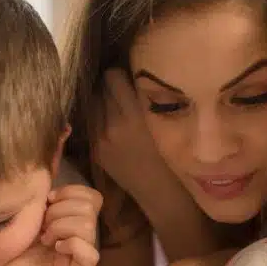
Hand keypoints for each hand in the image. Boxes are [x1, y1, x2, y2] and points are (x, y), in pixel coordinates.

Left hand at [0, 185, 101, 265]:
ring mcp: (83, 254)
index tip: (47, 201)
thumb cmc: (17, 245)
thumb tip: (52, 187)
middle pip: (89, 208)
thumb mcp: (33, 215)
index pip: (93, 197)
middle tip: (42, 225)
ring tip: (45, 237)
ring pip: (88, 226)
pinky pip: (89, 253)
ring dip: (60, 227)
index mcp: (76, 219)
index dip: (71, 192)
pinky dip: (70, 244)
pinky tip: (54, 247)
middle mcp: (84, 235)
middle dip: (59, 210)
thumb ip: (48, 200)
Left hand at [94, 69, 192, 220]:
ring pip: (93, 104)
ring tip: (119, 108)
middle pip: (100, 88)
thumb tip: (134, 71)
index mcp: (133, 115)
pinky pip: (92, 123)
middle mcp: (112, 125)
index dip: (121, 74)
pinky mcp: (95, 150)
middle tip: (125, 91)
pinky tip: (114, 125)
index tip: (131, 77)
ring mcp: (100, 139)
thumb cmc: (174, 156)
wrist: (162, 194)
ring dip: (103, 102)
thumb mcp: (164, 121)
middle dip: (111, 87)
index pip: (112, 76)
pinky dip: (100, 119)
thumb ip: (145, 97)